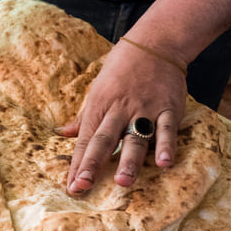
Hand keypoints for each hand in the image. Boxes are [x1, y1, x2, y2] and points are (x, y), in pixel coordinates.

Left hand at [59, 39, 187, 194]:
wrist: (155, 43)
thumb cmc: (121, 69)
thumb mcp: (97, 90)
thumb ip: (83, 117)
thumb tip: (63, 133)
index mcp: (99, 107)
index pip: (85, 140)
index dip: (77, 164)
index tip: (72, 187)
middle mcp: (119, 110)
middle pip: (103, 140)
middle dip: (92, 163)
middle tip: (83, 185)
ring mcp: (144, 109)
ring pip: (135, 138)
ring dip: (128, 160)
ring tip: (122, 181)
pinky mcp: (168, 108)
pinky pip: (166, 130)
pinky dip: (166, 146)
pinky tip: (164, 163)